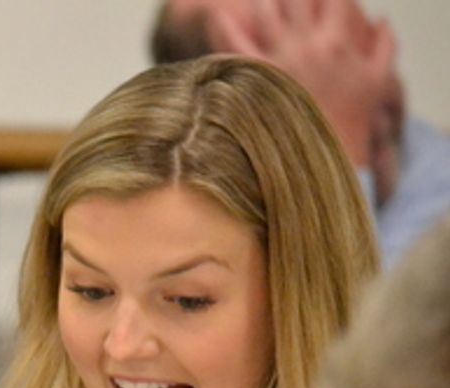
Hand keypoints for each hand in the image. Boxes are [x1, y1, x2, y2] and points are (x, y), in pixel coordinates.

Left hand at [207, 0, 396, 166]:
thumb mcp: (380, 82)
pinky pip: (235, 45)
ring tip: (257, 0)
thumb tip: (380, 22)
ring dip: (262, 2)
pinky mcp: (256, 77)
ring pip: (266, 13)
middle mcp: (310, 45)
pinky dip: (225, 28)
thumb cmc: (352, 123)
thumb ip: (384, 46)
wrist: (329, 159)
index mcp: (340, 42)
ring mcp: (281, 59)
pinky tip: (217, 17)